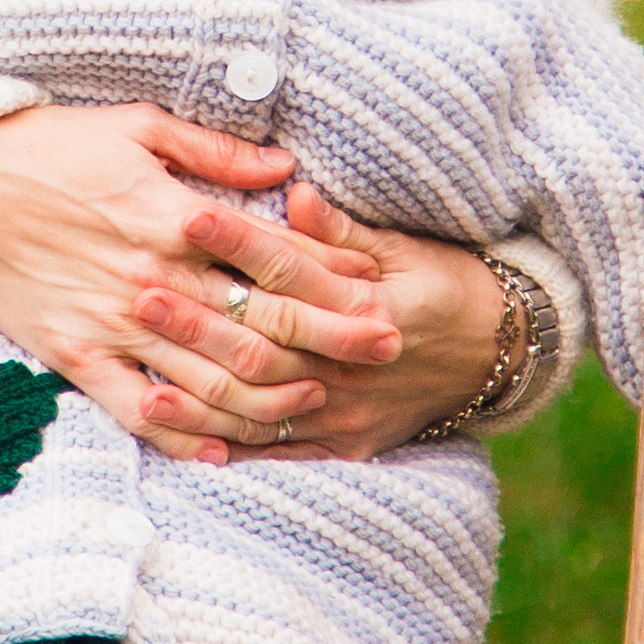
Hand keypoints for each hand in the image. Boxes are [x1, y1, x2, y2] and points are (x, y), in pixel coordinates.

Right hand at [0, 104, 393, 464]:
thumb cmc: (50, 143)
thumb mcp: (137, 125)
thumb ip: (216, 153)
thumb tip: (286, 168)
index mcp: (175, 214)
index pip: (275, 257)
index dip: (336, 279)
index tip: (383, 293)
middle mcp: (154, 276)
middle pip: (260, 323)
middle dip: (332, 340)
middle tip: (388, 353)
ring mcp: (114, 322)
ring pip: (210, 378)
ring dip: (273, 394)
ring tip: (319, 400)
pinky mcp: (76, 355)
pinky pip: (137, 410)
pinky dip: (183, 433)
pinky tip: (224, 447)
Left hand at [139, 188, 508, 457]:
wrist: (502, 353)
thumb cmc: (447, 284)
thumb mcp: (406, 248)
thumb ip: (343, 230)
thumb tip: (292, 192)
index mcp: (369, 304)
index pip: (291, 270)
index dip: (239, 243)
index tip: (188, 216)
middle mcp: (355, 363)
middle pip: (265, 341)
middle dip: (201, 320)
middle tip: (142, 293)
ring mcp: (349, 411)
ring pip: (263, 406)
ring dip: (200, 395)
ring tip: (143, 380)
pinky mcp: (347, 445)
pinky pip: (280, 452)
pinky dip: (229, 445)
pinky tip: (184, 437)